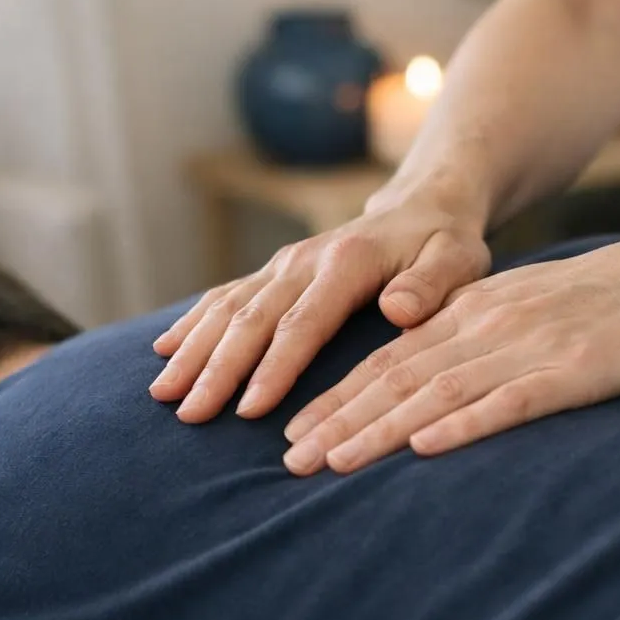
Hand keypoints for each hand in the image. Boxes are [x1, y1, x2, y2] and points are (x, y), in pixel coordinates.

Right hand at [150, 194, 490, 422]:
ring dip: (193, 350)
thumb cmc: (445, 244)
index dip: (275, 366)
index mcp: (347, 262)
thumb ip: (431, 284)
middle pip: (252, 318)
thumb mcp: (458, 259)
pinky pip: (225, 296)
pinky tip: (164, 352)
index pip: (303, 322)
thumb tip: (397, 308)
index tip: (250, 408)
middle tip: (189, 414)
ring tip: (162, 393)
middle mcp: (304, 259)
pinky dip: (193, 323)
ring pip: (228, 307)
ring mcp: (283, 264)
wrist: (422, 205)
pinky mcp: (274, 271)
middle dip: (217, 368)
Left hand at [280, 229, 619, 474]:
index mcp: (471, 313)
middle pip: (396, 379)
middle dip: (338, 422)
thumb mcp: (524, 308)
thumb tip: (427, 383)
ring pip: (435, 393)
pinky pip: (507, 401)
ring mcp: (525, 348)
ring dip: (379, 431)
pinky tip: (425, 448)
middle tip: (290, 461)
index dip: (338, 399)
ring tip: (331, 464)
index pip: (388, 361)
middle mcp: (485, 327)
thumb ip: (475, 338)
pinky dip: (461, 425)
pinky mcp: (569, 371)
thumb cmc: (604, 300)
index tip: (294, 432)